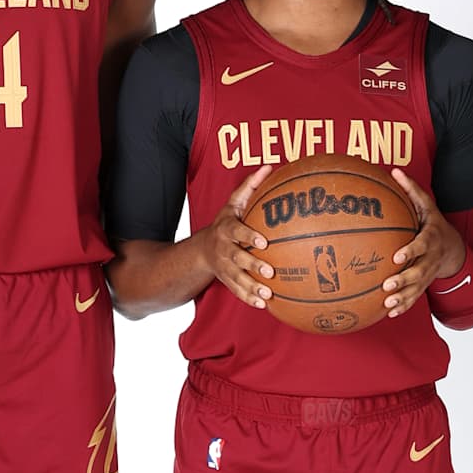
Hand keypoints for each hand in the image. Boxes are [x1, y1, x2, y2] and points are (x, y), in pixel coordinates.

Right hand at [200, 165, 274, 308]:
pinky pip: (237, 291)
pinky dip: (249, 298)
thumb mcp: (233, 203)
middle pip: (237, 258)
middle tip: (269, 271)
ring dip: (252, 287)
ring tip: (268, 293)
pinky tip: (264, 304)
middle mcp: (224, 249)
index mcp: (227, 229)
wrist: (203, 249)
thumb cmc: (227, 223)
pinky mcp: (227, 280)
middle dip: (251, 265)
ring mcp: (224, 267)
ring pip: (237, 278)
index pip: (237, 232)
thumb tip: (270, 167)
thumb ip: (250, 186)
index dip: (248, 236)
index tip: (263, 242)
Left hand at [383, 169, 467, 316]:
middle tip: (387, 285)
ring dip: (403, 297)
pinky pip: (415, 297)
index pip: (421, 245)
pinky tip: (390, 313)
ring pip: (416, 288)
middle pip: (418, 271)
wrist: (453, 248)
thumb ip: (411, 190)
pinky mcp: (424, 284)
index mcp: (430, 239)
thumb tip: (394, 171)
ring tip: (387, 302)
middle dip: (404, 280)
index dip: (410, 251)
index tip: (396, 257)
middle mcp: (430, 259)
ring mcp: (428, 274)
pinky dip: (404, 306)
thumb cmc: (433, 224)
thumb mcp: (427, 206)